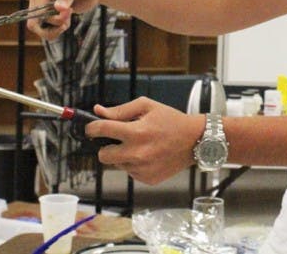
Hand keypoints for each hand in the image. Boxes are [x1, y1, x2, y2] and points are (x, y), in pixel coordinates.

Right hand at [26, 0, 103, 39]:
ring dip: (54, 29)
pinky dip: (55, 30)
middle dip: (54, 24)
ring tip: (67, 21)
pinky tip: (66, 21)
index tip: (69, 11)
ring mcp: (41, 3)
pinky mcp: (46, 11)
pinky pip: (45, 29)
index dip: (52, 16)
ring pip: (38, 28)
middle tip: (68, 19)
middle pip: (35, 21)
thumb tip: (58, 8)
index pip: (38, 9)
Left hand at [86, 98, 204, 184]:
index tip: (91, 129)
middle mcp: (137, 153)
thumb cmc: (171, 120)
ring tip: (142, 146)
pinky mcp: (147, 179)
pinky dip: (135, 164)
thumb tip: (98, 111)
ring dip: (123, 155)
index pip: (101, 130)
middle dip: (106, 147)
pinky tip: (149, 155)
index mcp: (136, 132)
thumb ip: (121, 110)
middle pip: (102, 155)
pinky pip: (130, 172)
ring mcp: (142, 169)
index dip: (91, 128)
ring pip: (117, 164)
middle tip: (118, 140)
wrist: (195, 141)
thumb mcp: (147, 107)